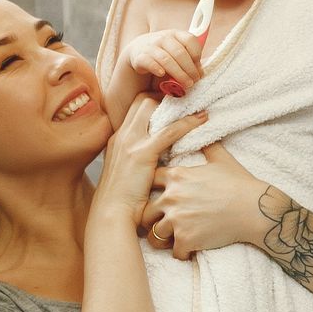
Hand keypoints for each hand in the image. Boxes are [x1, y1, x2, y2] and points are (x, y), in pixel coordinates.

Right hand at [90, 98, 205, 230]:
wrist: (110, 214)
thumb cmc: (120, 201)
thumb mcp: (124, 173)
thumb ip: (135, 161)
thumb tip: (153, 159)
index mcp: (117, 139)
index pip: (134, 108)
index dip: (153, 102)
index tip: (172, 106)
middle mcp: (122, 136)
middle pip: (142, 101)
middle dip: (164, 97)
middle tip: (186, 101)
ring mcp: (130, 142)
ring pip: (154, 109)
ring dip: (178, 106)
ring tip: (199, 107)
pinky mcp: (142, 153)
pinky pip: (170, 131)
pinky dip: (188, 123)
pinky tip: (202, 120)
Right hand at [127, 29, 203, 93]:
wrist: (138, 52)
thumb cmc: (163, 54)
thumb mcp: (177, 53)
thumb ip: (189, 61)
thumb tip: (200, 73)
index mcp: (175, 34)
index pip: (190, 40)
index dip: (197, 54)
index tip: (199, 67)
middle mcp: (163, 38)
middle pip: (179, 52)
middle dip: (190, 68)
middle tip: (194, 80)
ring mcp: (150, 46)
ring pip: (166, 59)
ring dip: (178, 73)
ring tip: (186, 84)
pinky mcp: (140, 57)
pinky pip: (149, 62)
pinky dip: (156, 68)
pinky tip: (162, 75)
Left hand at [141, 142, 271, 259]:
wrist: (255, 209)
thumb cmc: (240, 183)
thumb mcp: (222, 159)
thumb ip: (207, 145)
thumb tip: (205, 127)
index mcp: (177, 176)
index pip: (150, 181)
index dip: (154, 190)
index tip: (162, 196)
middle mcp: (172, 197)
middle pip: (145, 211)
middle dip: (152, 217)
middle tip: (163, 222)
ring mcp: (177, 220)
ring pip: (155, 234)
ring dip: (164, 238)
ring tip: (173, 239)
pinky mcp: (186, 239)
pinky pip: (174, 252)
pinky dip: (182, 253)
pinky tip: (190, 249)